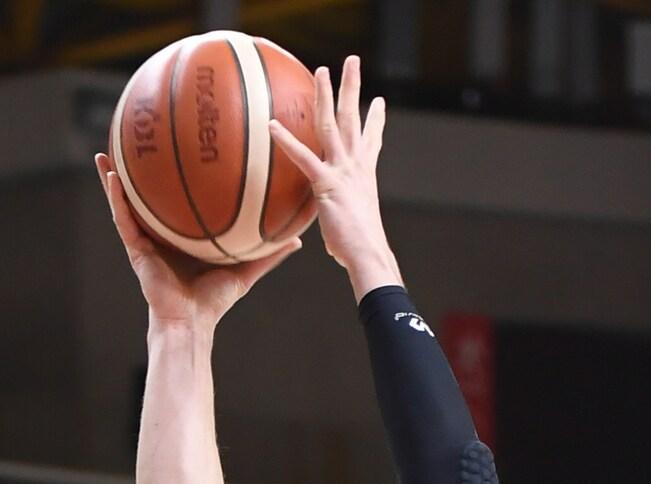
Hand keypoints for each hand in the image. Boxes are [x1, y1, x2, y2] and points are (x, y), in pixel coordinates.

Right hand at [96, 156, 306, 331]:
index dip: (177, 177)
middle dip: (141, 169)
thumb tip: (298, 239)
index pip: (178, 200)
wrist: (191, 323)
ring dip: (114, 177)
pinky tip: (110, 174)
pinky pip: (123, 218)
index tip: (180, 148)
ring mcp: (145, 241)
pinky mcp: (135, 249)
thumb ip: (269, 253)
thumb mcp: (246, 270)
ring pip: (127, 202)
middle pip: (149, 195)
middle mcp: (161, 235)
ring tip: (105, 151)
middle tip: (138, 138)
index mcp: (182, 236)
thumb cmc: (215, 301)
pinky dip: (115, 196)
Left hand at [269, 55, 395, 298]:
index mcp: (365, 174)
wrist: (368, 256)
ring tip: (322, 70)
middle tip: (352, 62)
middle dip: (353, 87)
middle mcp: (356, 165)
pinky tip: (271, 125)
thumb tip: (332, 236)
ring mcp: (343, 171)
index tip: (379, 102)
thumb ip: (339, 220)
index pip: (371, 141)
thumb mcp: (352, 227)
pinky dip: (286, 141)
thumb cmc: (359, 251)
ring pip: (334, 123)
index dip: (375, 121)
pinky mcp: (327, 183)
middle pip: (354, 117)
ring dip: (326, 94)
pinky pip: (302, 157)